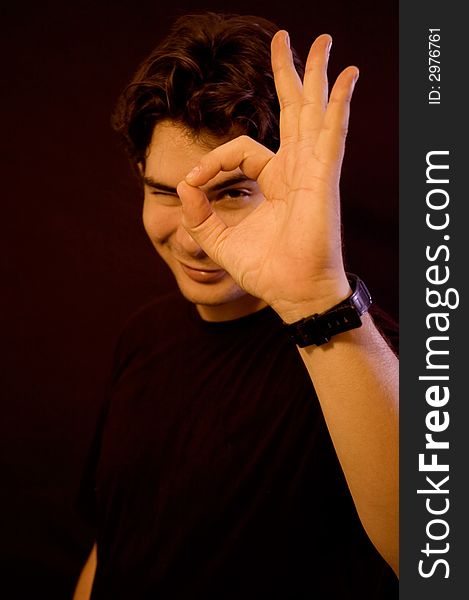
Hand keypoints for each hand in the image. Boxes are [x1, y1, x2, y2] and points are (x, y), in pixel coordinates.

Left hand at [177, 32, 358, 322]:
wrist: (291, 292)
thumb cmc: (264, 270)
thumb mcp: (219, 241)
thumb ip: (199, 214)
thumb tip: (183, 186)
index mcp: (274, 182)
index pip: (240, 149)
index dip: (213, 160)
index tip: (194, 182)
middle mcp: (296, 170)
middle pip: (293, 112)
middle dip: (288, 75)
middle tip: (285, 41)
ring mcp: (313, 171)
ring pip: (314, 113)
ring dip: (317, 76)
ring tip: (322, 40)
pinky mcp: (324, 179)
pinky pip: (332, 133)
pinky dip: (339, 104)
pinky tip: (345, 76)